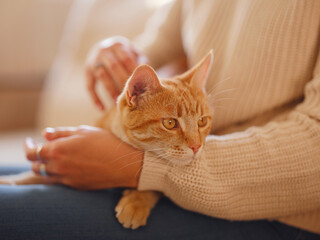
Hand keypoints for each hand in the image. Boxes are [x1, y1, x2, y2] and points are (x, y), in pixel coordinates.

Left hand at [24, 126, 142, 189]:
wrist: (124, 164)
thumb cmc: (106, 143)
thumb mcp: (84, 131)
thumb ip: (61, 133)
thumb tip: (45, 134)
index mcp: (58, 150)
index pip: (31, 152)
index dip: (28, 146)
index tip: (30, 142)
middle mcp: (58, 167)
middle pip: (36, 166)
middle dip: (34, 157)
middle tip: (40, 150)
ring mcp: (67, 179)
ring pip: (45, 176)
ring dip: (44, 167)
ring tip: (51, 159)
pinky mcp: (76, 186)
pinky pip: (59, 181)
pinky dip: (56, 174)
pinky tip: (66, 166)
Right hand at [86, 36, 147, 109]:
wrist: (108, 48)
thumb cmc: (127, 56)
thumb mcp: (134, 53)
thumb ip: (141, 62)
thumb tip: (146, 74)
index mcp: (118, 45)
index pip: (126, 59)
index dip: (133, 72)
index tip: (140, 86)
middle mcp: (103, 50)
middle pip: (113, 67)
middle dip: (122, 82)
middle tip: (130, 96)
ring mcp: (93, 60)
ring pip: (101, 76)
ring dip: (110, 90)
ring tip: (119, 103)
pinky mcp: (87, 71)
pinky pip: (89, 86)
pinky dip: (95, 98)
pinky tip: (102, 108)